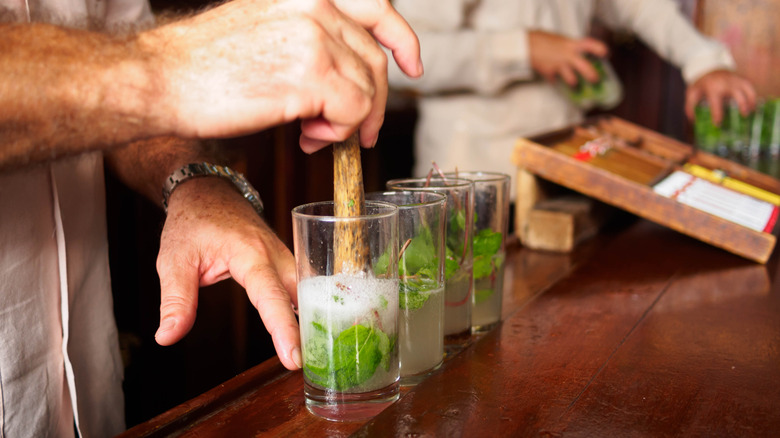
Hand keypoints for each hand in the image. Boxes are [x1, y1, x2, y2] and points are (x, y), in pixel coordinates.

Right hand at [143, 0, 421, 152]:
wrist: (160, 79)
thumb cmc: (203, 64)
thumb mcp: (265, 27)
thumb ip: (310, 38)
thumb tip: (345, 75)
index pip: (376, 8)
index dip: (402, 39)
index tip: (413, 66)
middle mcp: (316, 5)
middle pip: (374, 60)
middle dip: (372, 103)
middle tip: (357, 133)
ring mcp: (316, 37)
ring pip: (366, 90)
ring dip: (347, 122)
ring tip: (312, 134)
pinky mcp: (312, 73)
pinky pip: (352, 112)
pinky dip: (337, 133)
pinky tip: (307, 137)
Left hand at [154, 176, 301, 369]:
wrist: (208, 193)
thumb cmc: (192, 223)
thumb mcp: (174, 260)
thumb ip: (175, 300)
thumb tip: (168, 337)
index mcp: (250, 253)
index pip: (271, 296)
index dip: (283, 328)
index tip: (293, 357)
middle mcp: (276, 254)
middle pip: (301, 296)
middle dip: (309, 329)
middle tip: (309, 364)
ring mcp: (286, 257)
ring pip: (309, 292)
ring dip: (314, 319)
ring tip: (317, 354)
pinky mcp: (287, 262)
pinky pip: (304, 288)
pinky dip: (310, 309)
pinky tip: (313, 331)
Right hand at [528, 30, 607, 85]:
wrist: (526, 45)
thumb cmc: (544, 40)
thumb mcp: (561, 40)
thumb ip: (571, 48)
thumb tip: (580, 56)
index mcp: (572, 44)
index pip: (590, 45)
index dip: (600, 49)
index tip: (606, 54)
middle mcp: (567, 55)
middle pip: (584, 67)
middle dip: (592, 75)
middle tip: (596, 80)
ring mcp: (558, 65)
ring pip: (572, 79)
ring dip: (574, 83)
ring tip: (575, 85)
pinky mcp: (549, 73)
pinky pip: (555, 80)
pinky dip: (555, 80)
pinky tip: (553, 79)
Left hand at [685, 69, 756, 125]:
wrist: (708, 68)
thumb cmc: (701, 84)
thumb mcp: (692, 93)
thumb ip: (690, 106)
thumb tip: (693, 119)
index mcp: (713, 88)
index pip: (716, 103)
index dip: (717, 114)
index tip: (718, 124)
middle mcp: (726, 83)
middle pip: (737, 94)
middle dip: (742, 105)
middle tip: (744, 116)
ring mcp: (735, 80)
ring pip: (747, 89)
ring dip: (751, 100)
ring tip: (751, 111)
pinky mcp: (741, 79)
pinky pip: (750, 87)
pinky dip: (753, 95)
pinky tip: (753, 105)